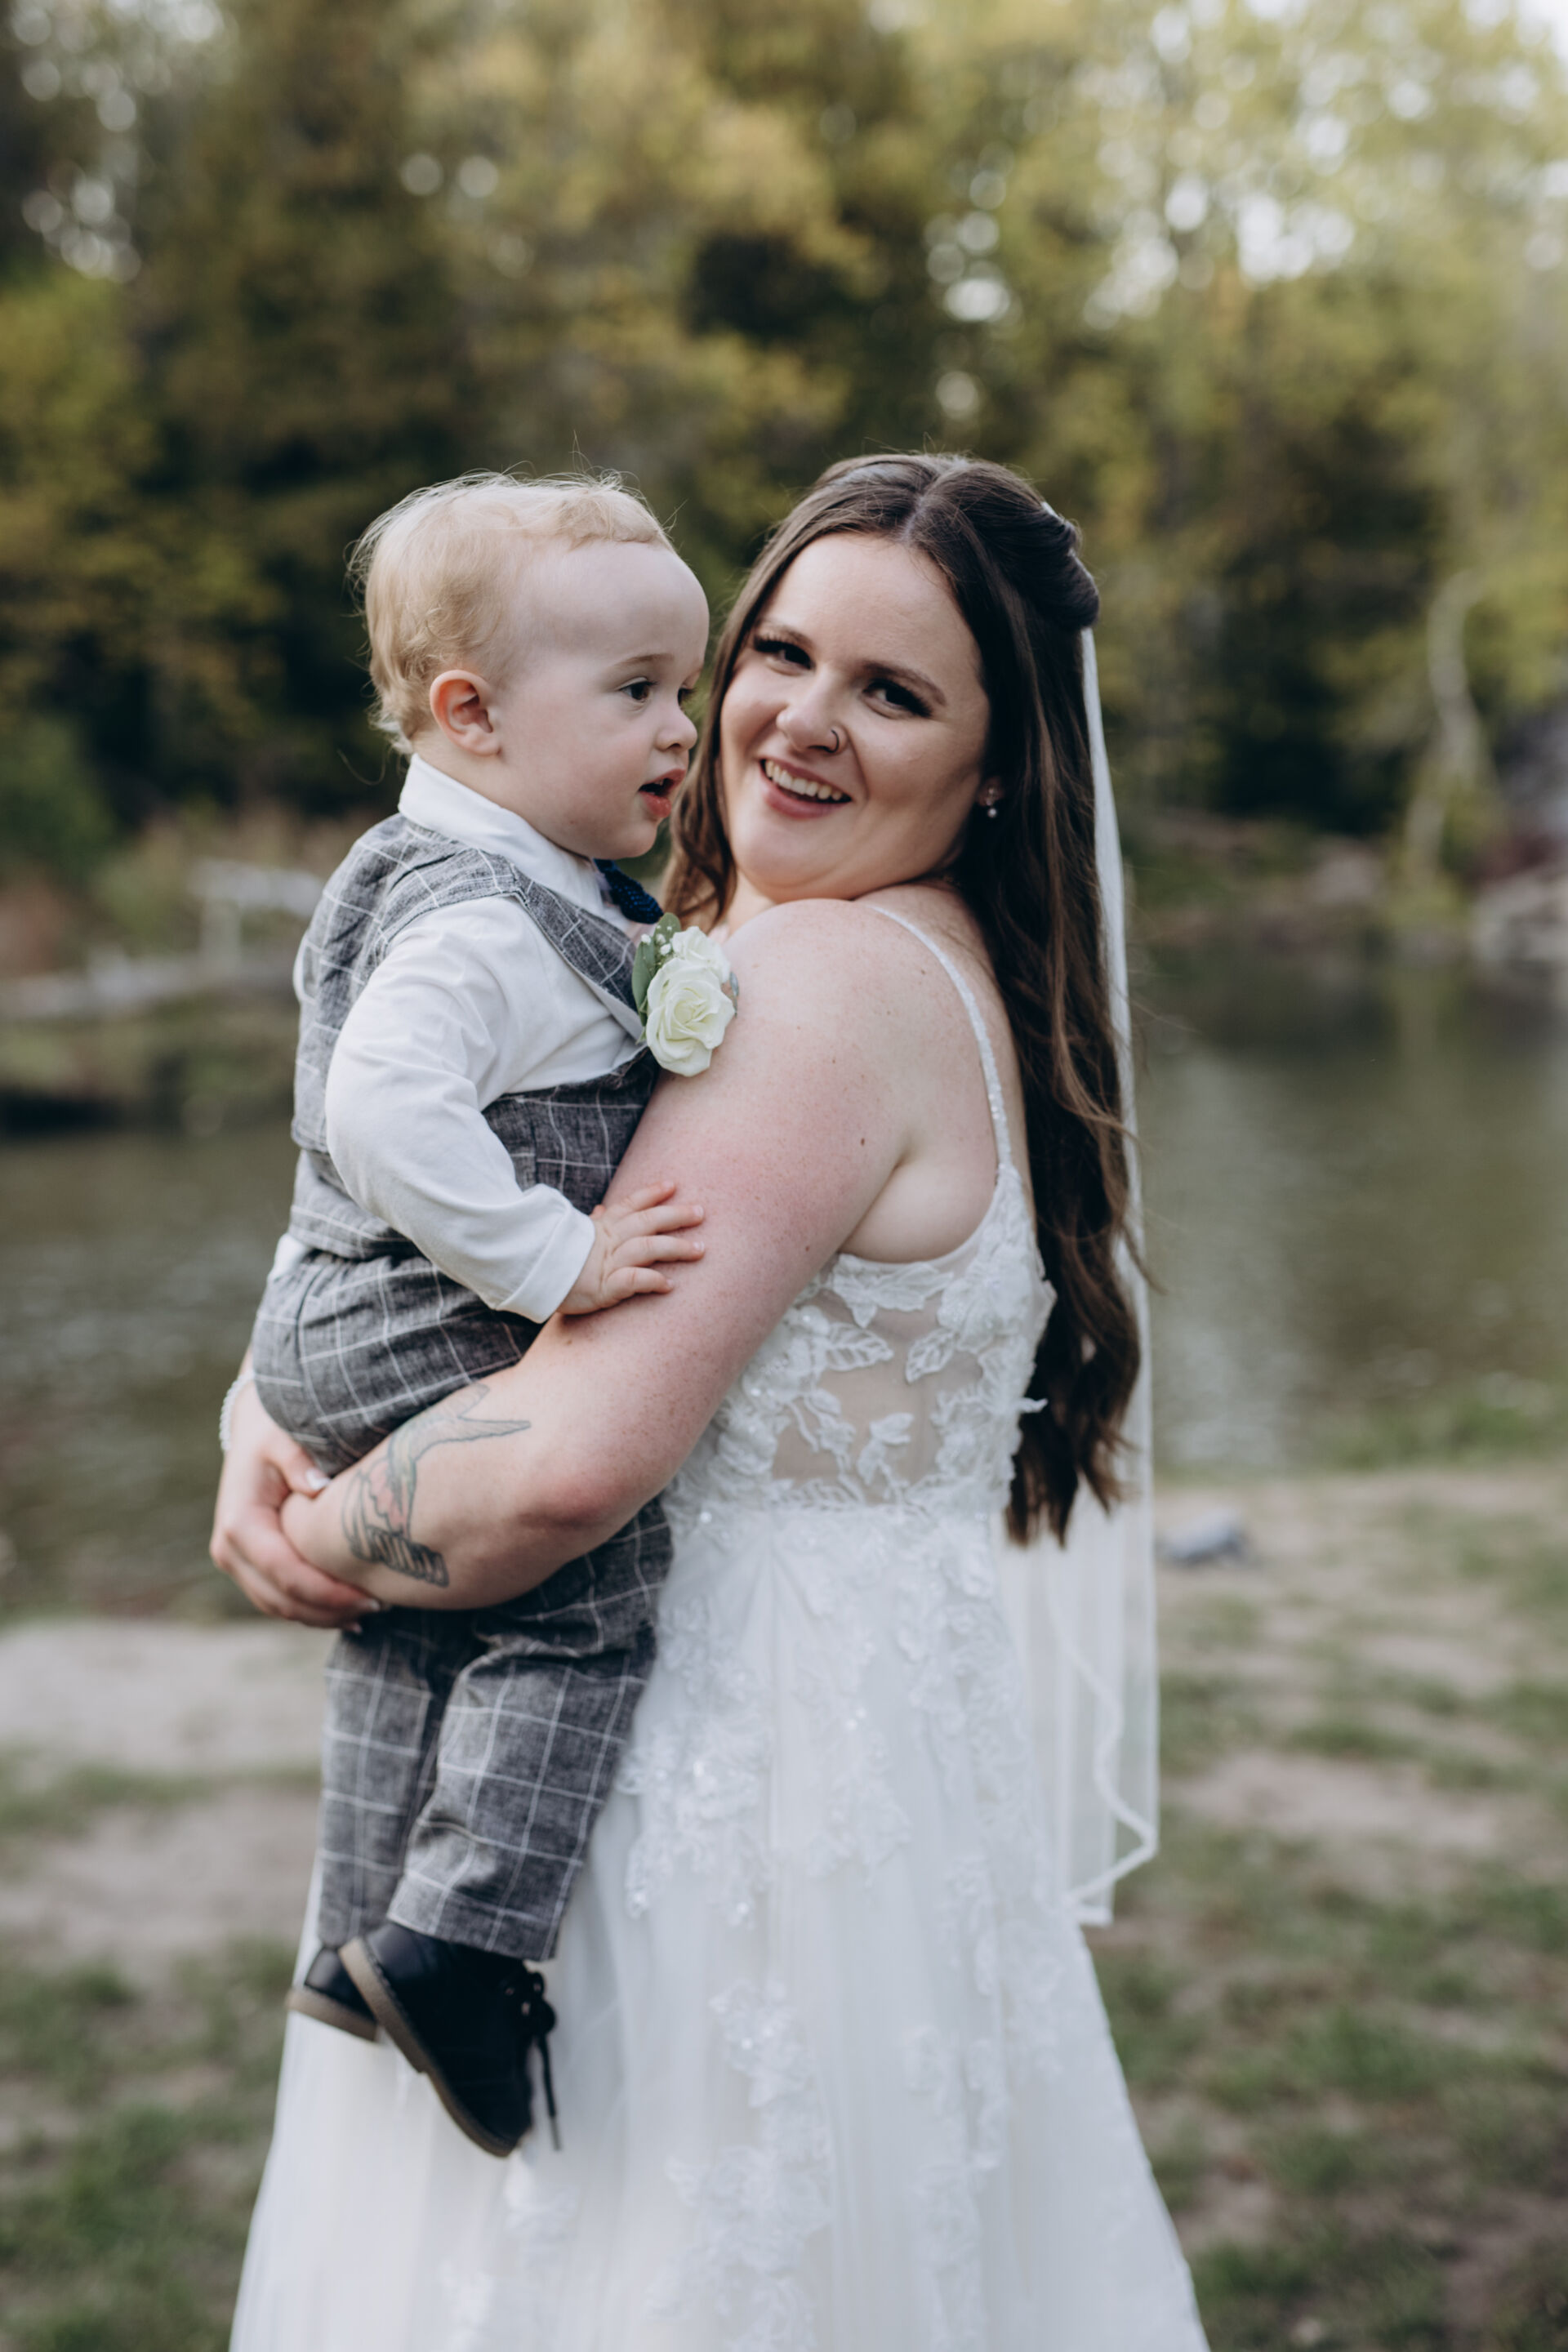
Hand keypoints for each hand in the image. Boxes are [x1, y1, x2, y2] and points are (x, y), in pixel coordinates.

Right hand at [210, 1378, 375, 1629]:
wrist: (254, 1432)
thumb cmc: (275, 1432)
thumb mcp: (284, 1437)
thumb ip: (298, 1458)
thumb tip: (317, 1487)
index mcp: (240, 1523)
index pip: (287, 1573)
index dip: (330, 1593)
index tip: (373, 1596)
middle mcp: (229, 1549)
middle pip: (282, 1599)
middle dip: (331, 1611)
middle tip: (382, 1605)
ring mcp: (235, 1561)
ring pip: (279, 1606)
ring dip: (323, 1616)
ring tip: (371, 1610)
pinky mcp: (247, 1565)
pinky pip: (277, 1598)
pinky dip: (311, 1609)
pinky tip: (349, 1610)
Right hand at [558, 1179, 704, 1315]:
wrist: (534, 1282)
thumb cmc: (557, 1261)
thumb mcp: (577, 1237)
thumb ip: (594, 1223)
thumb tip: (601, 1208)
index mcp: (602, 1228)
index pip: (631, 1205)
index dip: (652, 1194)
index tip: (674, 1185)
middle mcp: (608, 1241)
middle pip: (647, 1222)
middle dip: (676, 1216)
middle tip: (702, 1213)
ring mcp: (607, 1264)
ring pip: (646, 1248)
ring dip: (675, 1247)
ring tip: (699, 1250)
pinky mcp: (603, 1288)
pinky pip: (631, 1280)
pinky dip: (651, 1280)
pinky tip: (669, 1284)